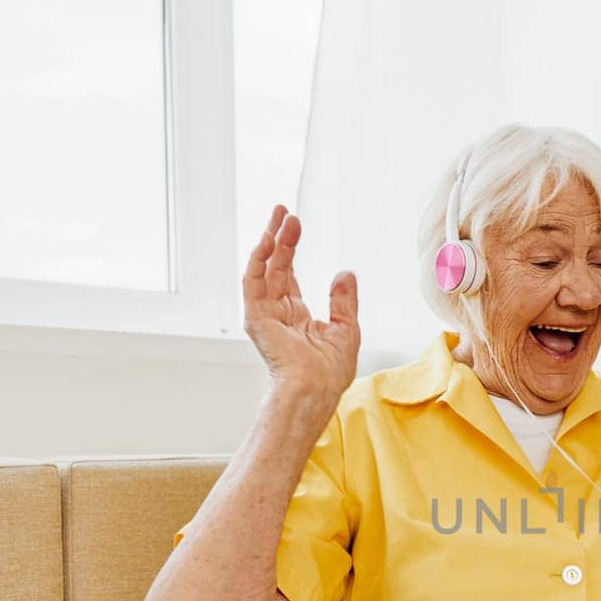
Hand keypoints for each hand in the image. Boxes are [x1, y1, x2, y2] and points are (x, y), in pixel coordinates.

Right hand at [242, 204, 359, 398]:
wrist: (316, 389)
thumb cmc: (330, 372)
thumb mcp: (346, 328)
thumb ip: (343, 300)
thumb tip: (344, 273)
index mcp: (295, 317)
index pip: (287, 275)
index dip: (290, 249)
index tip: (295, 224)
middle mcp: (276, 313)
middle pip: (274, 266)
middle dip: (280, 237)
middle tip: (285, 211)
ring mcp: (264, 315)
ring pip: (263, 268)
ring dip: (271, 240)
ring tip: (281, 216)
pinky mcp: (256, 317)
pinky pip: (253, 282)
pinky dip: (259, 259)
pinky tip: (268, 239)